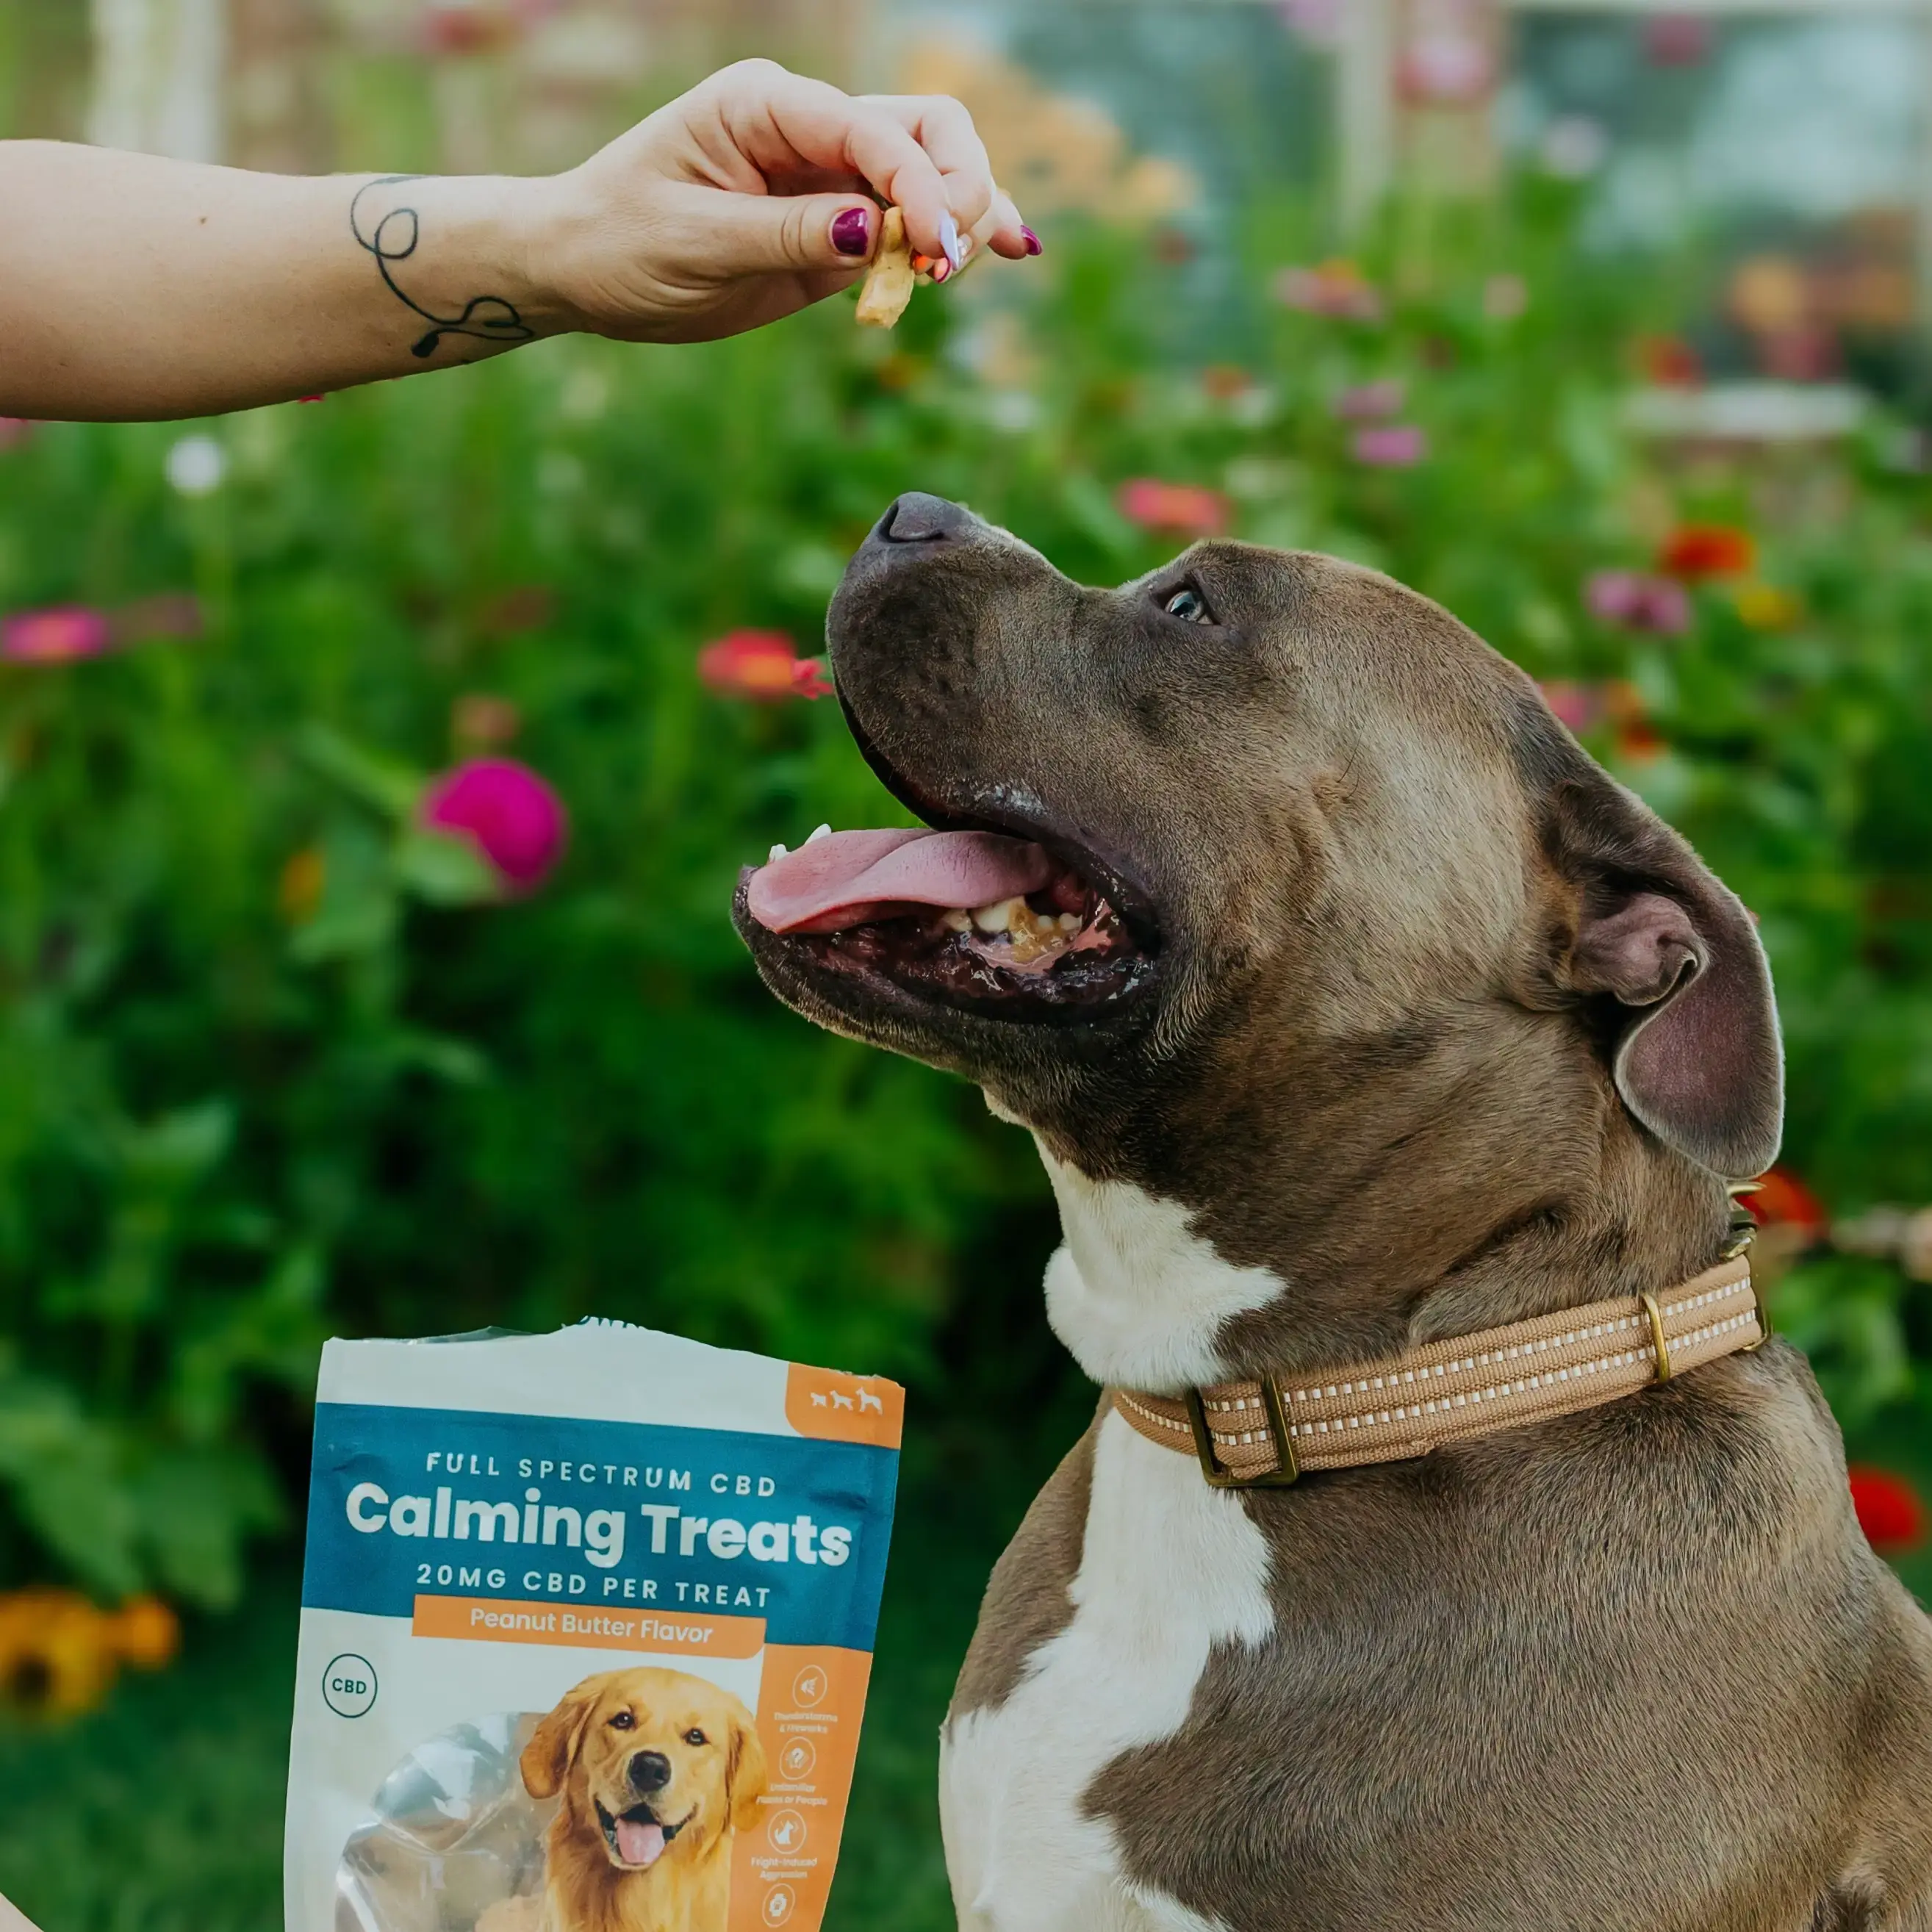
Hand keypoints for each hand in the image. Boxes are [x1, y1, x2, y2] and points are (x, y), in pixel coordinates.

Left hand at [524, 59, 1037, 344]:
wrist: (582, 269)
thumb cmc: (620, 242)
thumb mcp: (696, 243)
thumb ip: (789, 234)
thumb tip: (878, 230)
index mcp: (765, 104)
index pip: (871, 128)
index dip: (918, 187)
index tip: (933, 252)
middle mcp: (807, 126)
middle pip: (926, 129)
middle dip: (958, 188)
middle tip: (948, 263)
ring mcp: (828, 175)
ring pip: (931, 172)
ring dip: (964, 217)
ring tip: (950, 276)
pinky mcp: (836, 226)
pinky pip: (910, 223)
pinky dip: (953, 239)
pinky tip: (1007, 253)